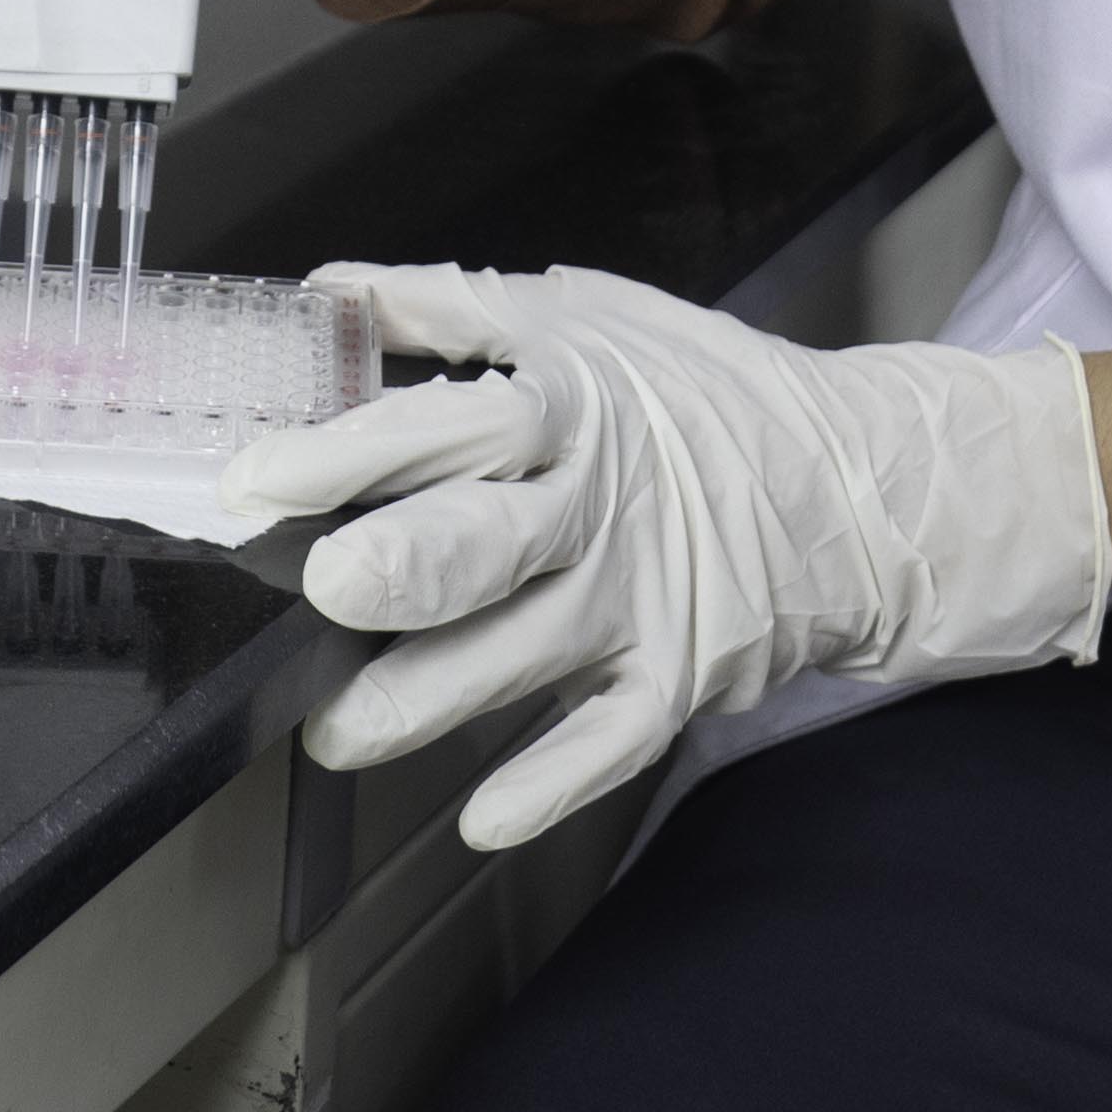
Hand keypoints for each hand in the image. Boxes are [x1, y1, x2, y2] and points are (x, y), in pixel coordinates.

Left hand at [217, 263, 1111, 851]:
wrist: (853, 482)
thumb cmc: (698, 391)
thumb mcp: (578, 313)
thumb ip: (442, 308)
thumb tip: (322, 295)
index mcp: (564, 405)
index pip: (441, 426)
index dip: (345, 453)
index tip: (257, 479)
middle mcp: (596, 505)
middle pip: (486, 541)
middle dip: (403, 569)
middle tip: (325, 590)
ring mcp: (640, 598)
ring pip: (523, 656)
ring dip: (428, 699)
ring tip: (339, 731)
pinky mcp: (680, 674)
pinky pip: (610, 740)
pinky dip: (552, 782)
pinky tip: (484, 816)